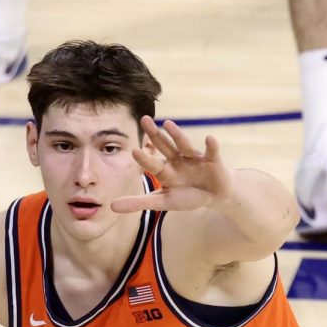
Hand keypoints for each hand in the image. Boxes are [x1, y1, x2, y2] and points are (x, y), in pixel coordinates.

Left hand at [112, 116, 234, 213]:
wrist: (214, 194)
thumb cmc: (187, 196)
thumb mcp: (163, 202)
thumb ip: (139, 203)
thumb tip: (111, 207)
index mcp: (165, 171)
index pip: (152, 164)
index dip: (144, 159)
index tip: (133, 150)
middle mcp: (177, 160)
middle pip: (165, 146)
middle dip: (155, 134)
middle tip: (144, 120)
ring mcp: (195, 158)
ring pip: (184, 145)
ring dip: (177, 135)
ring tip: (168, 124)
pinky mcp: (213, 160)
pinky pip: (212, 152)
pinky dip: (211, 146)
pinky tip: (209, 139)